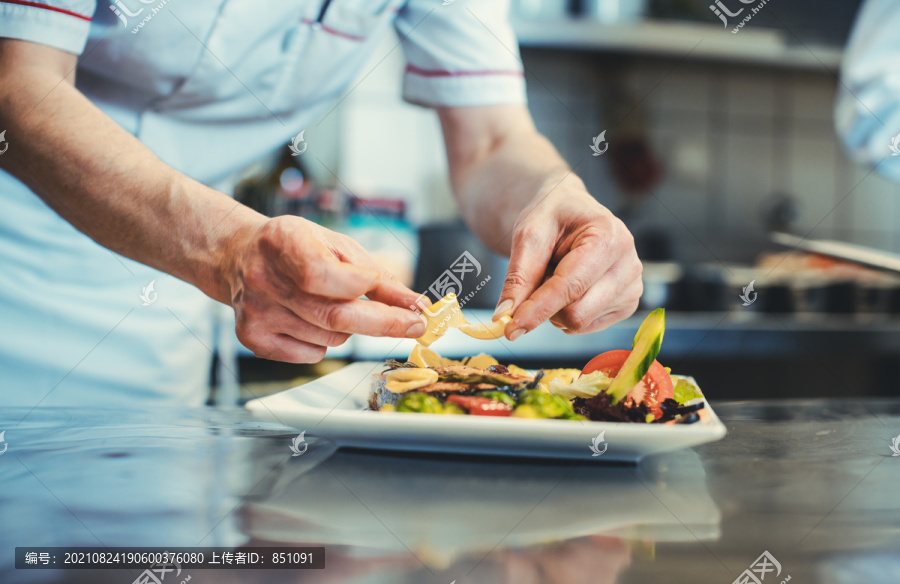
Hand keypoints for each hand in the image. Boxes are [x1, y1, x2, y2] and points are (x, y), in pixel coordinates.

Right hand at [226, 215, 425, 362]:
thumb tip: (416, 304)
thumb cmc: (297, 247)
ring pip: (330, 338)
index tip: (394, 293)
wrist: (240, 256)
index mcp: (284, 242)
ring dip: (349, 327)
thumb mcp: (338, 246)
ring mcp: (257, 312)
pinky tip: (310, 319)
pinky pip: (312, 354)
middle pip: (333, 316)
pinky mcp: (253, 338)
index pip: (321, 274)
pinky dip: (325, 342)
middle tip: (415, 324)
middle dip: (384, 323)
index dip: (361, 286)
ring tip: (332, 303)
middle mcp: (264, 279)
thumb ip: (378, 277)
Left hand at [494, 177, 642, 338]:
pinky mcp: (627, 304)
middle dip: (546, 305)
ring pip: (580, 323)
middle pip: (576, 313)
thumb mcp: (528, 235)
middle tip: (539, 277)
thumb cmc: (552, 217)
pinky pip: (586, 327)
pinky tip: (572, 288)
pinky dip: (568, 312)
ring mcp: (632, 287)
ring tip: (558, 276)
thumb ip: (518, 276)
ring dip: (556, 308)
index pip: (570, 286)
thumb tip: (505, 316)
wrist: (570, 212)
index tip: (510, 328)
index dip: (537, 309)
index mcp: (609, 237)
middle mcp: (629, 264)